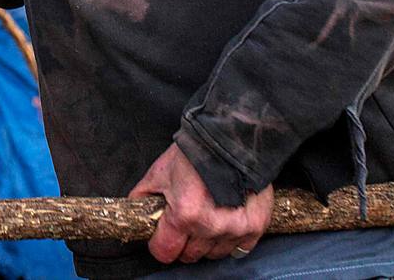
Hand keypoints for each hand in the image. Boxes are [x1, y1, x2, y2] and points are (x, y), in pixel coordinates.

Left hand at [129, 143, 272, 263]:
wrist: (230, 138)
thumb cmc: (194, 153)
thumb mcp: (159, 172)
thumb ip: (143, 197)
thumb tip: (138, 213)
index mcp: (184, 215)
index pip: (165, 252)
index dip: (160, 244)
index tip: (162, 236)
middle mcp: (211, 227)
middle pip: (190, 256)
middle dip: (183, 241)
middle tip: (185, 221)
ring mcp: (235, 228)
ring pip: (214, 254)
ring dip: (208, 241)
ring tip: (207, 216)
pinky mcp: (255, 226)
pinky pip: (239, 249)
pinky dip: (231, 239)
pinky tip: (225, 221)